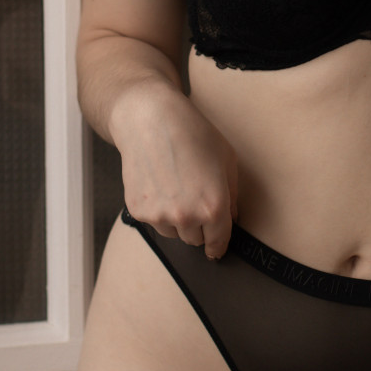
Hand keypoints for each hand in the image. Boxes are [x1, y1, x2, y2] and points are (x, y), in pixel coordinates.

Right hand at [114, 89, 240, 259]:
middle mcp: (187, 217)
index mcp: (214, 207)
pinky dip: (157, 210)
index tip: (214, 251)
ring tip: (174, 187)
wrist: (150, 119)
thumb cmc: (193, 133)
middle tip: (193, 199)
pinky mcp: (139, 211)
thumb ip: (232, 195)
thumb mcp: (226, 160)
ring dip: (176, 220)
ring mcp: (160, 215)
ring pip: (173, 233)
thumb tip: (231, 218)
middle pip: (195, 240)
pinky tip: (158, 183)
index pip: (218, 242)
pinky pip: (153, 222)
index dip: (218, 247)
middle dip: (198, 226)